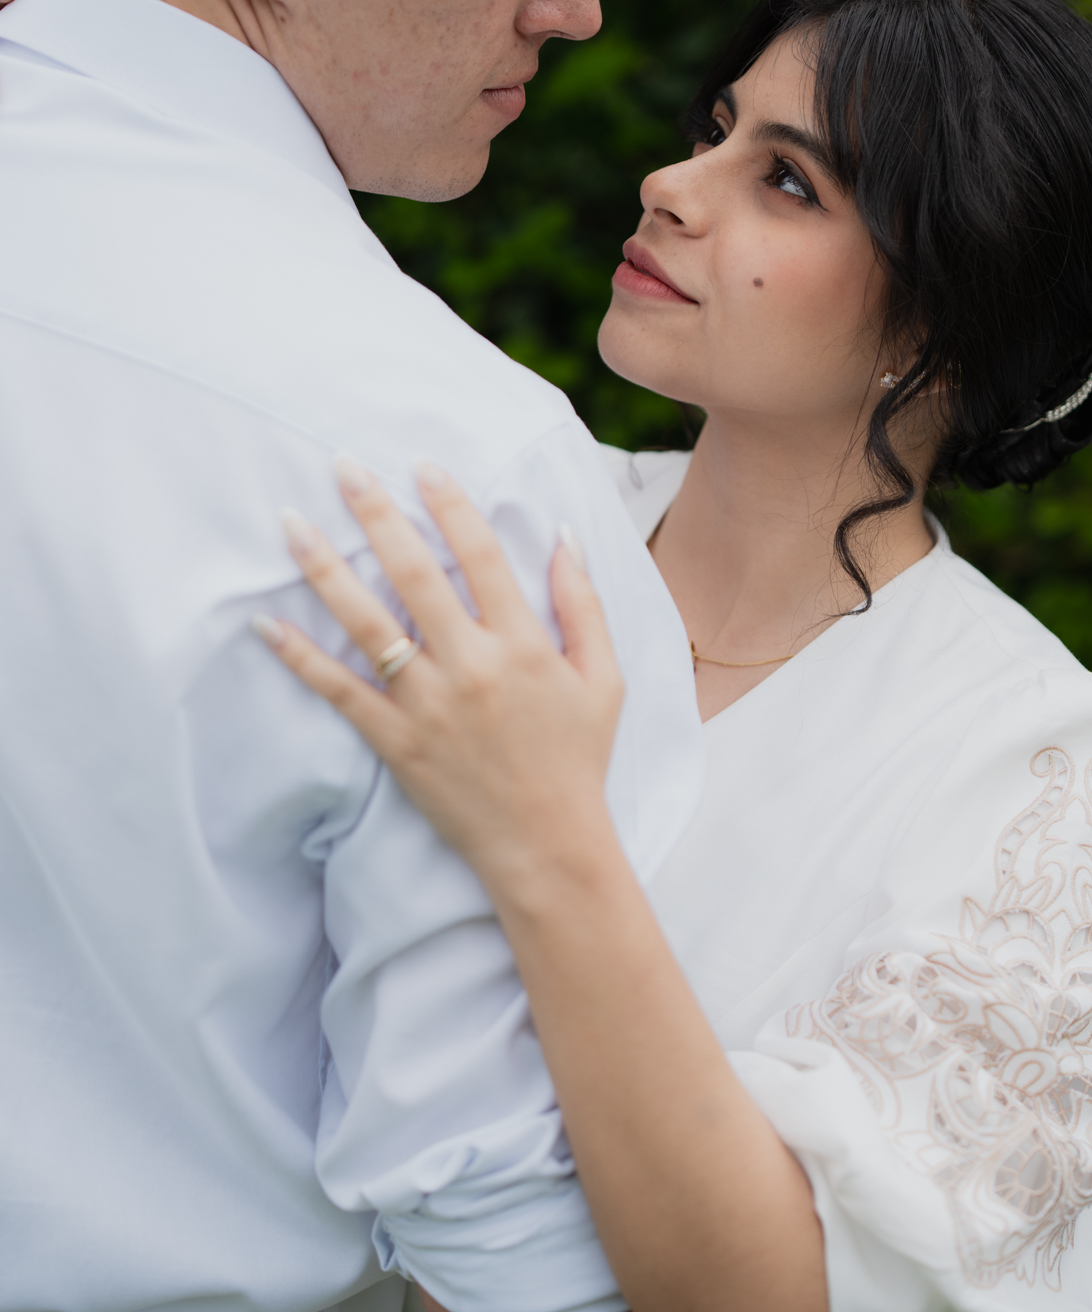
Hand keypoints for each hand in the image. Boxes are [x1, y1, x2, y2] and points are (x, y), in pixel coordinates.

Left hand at [254, 457, 624, 892]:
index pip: (480, 554)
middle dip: (374, 511)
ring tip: (291, 522)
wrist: (548, 847)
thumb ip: (582, 604)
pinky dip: (300, 657)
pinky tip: (266, 623)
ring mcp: (427, 703)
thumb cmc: (578, 760)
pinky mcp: (395, 741)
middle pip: (414, 572)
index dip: (449, 503)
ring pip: (366, 622)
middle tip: (342, 465)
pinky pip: (339, 691)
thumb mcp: (603, 678)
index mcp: (523, 644)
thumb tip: (560, 535)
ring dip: (324, 567)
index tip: (420, 464)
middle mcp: (471, 665)